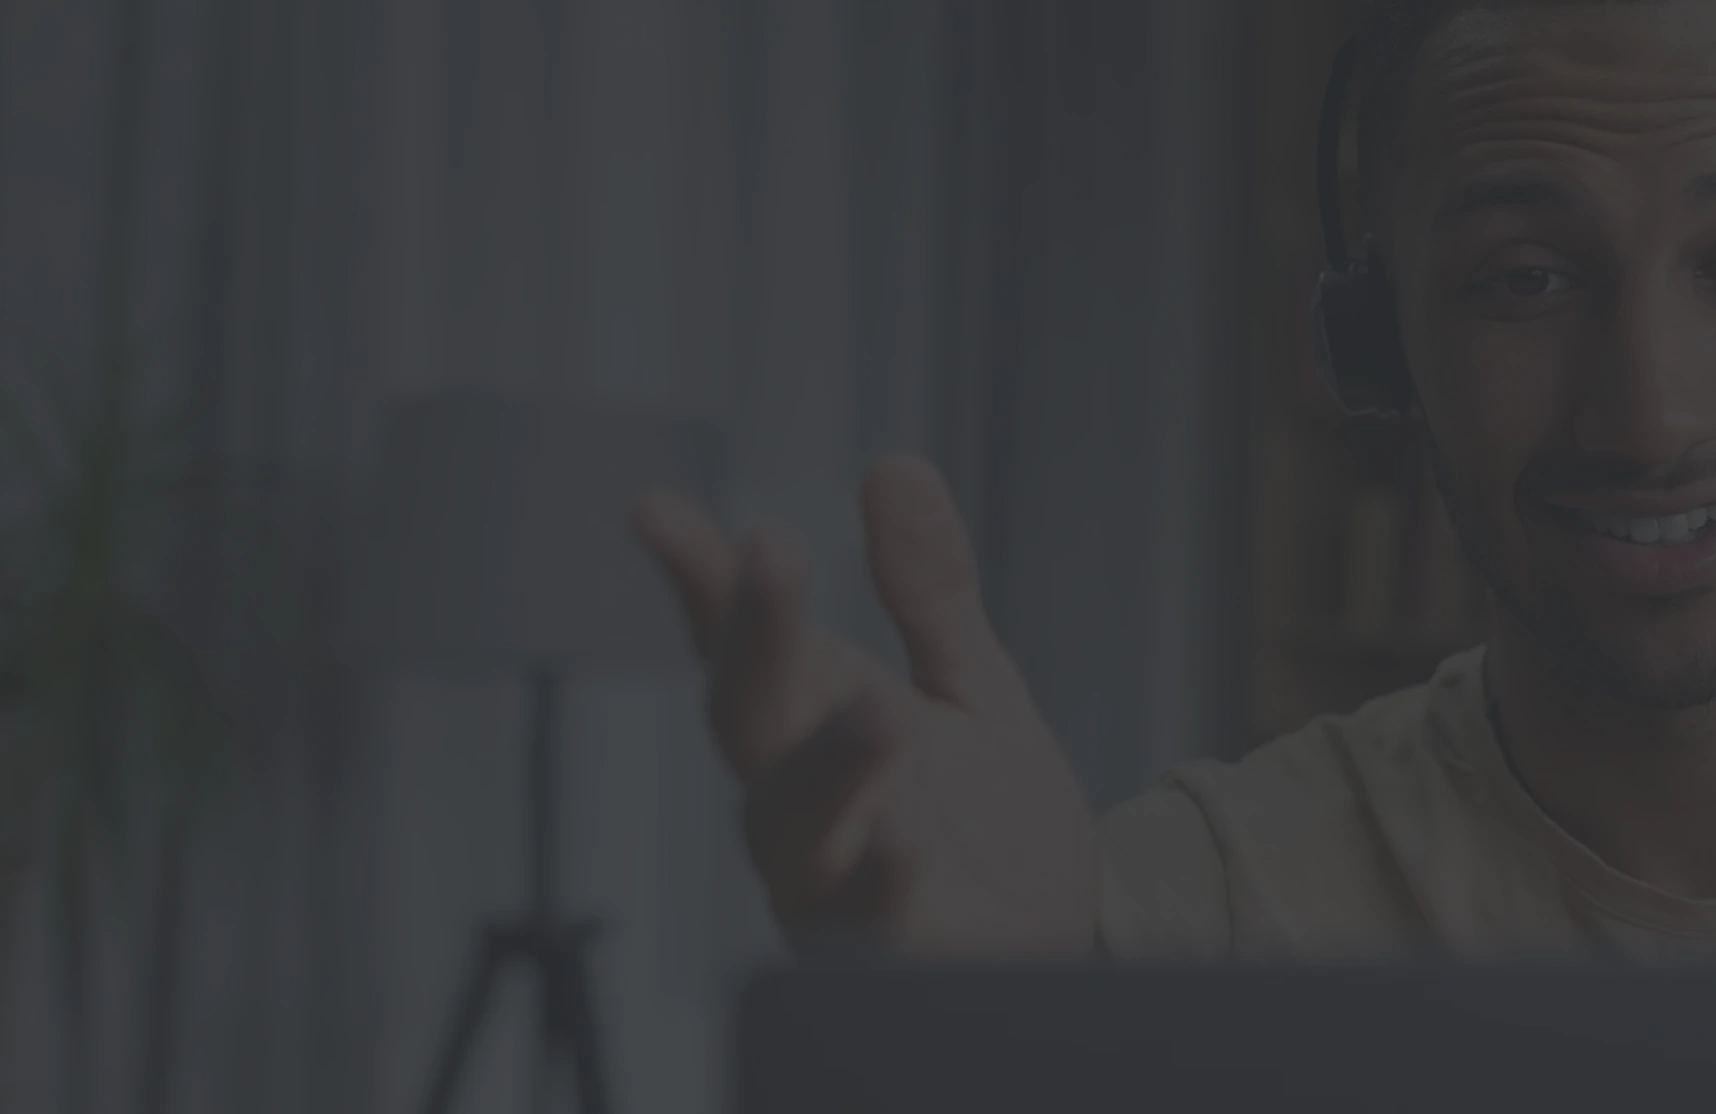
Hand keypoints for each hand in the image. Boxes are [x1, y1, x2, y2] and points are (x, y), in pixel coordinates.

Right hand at [632, 455, 1099, 957]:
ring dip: (826, 760)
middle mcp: (800, 799)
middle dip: (753, 637)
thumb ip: (931, 589)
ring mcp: (831, 879)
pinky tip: (902, 840)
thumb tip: (895, 465)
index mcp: (812, 723)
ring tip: (879, 706)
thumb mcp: (969, 684)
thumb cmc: (989, 822)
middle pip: (748, 715)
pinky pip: (862, 924)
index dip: (700, 577)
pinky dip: (874, 883)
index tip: (659, 512)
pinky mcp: (888, 953)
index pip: (740, 641)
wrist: (1056, 940)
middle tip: (769, 553)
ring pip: (791, 823)